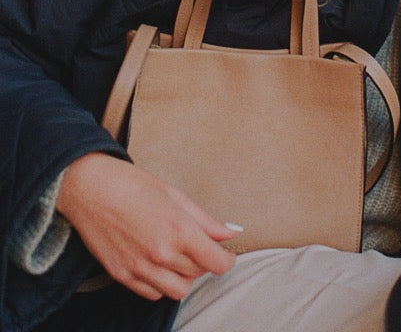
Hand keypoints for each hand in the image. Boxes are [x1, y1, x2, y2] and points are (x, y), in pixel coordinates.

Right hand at [56, 153, 238, 300]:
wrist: (90, 189)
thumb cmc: (132, 185)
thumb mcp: (175, 195)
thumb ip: (205, 220)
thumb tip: (231, 233)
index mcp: (179, 229)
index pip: (216, 263)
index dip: (226, 260)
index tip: (226, 255)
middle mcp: (161, 253)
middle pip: (198, 274)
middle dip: (203, 262)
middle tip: (197, 246)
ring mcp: (140, 268)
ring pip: (177, 291)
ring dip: (183, 277)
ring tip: (177, 257)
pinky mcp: (122, 276)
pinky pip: (152, 294)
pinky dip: (161, 284)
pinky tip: (158, 265)